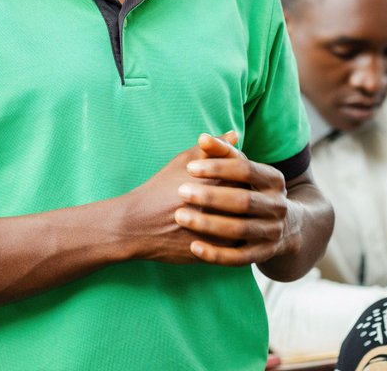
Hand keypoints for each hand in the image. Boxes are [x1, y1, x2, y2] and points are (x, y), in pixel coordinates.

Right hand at [120, 136, 234, 265]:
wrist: (137, 225)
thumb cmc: (160, 189)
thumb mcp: (183, 161)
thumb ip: (213, 148)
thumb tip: (235, 135)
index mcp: (219, 180)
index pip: (247, 172)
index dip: (242, 173)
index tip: (230, 176)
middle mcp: (223, 205)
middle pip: (250, 198)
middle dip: (245, 197)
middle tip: (232, 196)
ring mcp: (221, 230)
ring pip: (246, 224)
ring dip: (243, 218)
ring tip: (229, 214)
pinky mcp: (215, 251)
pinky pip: (237, 245)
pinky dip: (234, 238)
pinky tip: (225, 232)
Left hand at [175, 132, 292, 266]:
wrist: (285, 226)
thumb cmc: (252, 189)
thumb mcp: (244, 170)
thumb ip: (223, 153)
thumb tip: (203, 138)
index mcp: (274, 179)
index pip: (246, 169)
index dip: (218, 167)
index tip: (189, 167)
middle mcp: (278, 206)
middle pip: (243, 200)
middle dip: (211, 196)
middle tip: (182, 192)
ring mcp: (272, 232)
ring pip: (239, 230)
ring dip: (208, 224)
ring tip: (181, 216)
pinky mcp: (263, 254)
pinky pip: (238, 258)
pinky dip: (216, 254)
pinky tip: (194, 247)